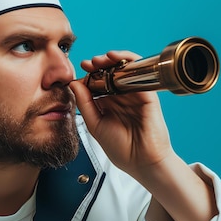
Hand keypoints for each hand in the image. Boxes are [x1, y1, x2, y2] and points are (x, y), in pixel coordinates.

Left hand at [70, 50, 217, 220]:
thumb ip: (84, 104)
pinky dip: (129, 61)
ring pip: (124, 69)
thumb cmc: (121, 149)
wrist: (142, 162)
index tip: (78, 71)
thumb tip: (74, 83)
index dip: (88, 75)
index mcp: (108, 105)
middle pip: (109, 73)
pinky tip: (116, 59)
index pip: (97, 84)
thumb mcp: (95, 125)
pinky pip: (139, 72)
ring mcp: (134, 94)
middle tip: (88, 63)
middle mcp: (121, 98)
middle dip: (98, 65)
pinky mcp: (147, 94)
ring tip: (99, 60)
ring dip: (111, 60)